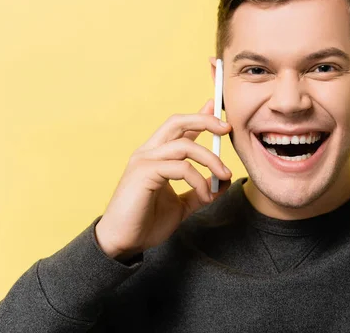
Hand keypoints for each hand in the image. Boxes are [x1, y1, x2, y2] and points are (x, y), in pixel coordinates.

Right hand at [95, 99, 232, 260]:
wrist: (123, 243)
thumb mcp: (182, 205)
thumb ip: (201, 191)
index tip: (216, 106)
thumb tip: (224, 181)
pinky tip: (204, 195)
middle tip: (227, 127)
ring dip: (210, 159)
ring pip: (184, 145)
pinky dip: (198, 180)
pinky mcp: (143, 174)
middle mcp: (148, 153)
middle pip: (177, 122)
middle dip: (204, 120)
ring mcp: (144, 161)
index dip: (199, 116)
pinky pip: (180, 168)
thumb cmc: (147, 223)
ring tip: (223, 175)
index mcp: (157, 156)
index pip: (179, 128)